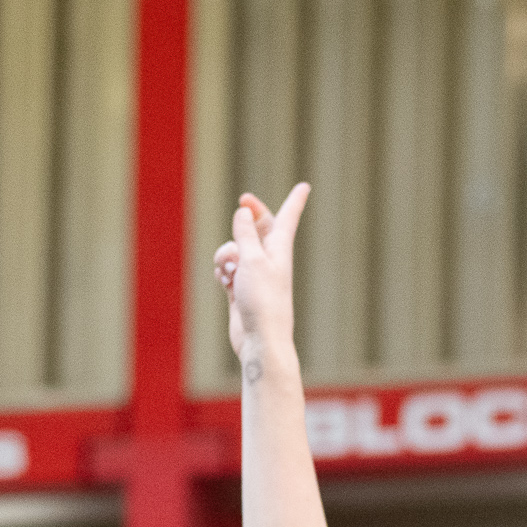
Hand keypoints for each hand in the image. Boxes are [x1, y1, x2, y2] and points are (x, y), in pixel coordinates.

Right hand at [214, 184, 309, 368]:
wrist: (260, 340)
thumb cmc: (262, 301)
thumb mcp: (251, 259)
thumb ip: (245, 233)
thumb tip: (243, 212)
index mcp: (279, 249)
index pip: (287, 218)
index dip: (294, 201)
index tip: (304, 186)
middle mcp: (269, 260)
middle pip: (259, 228)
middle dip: (248, 217)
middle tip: (242, 202)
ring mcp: (254, 275)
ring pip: (235, 249)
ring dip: (226, 252)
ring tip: (229, 270)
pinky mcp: (241, 290)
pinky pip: (227, 269)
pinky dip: (222, 271)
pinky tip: (223, 281)